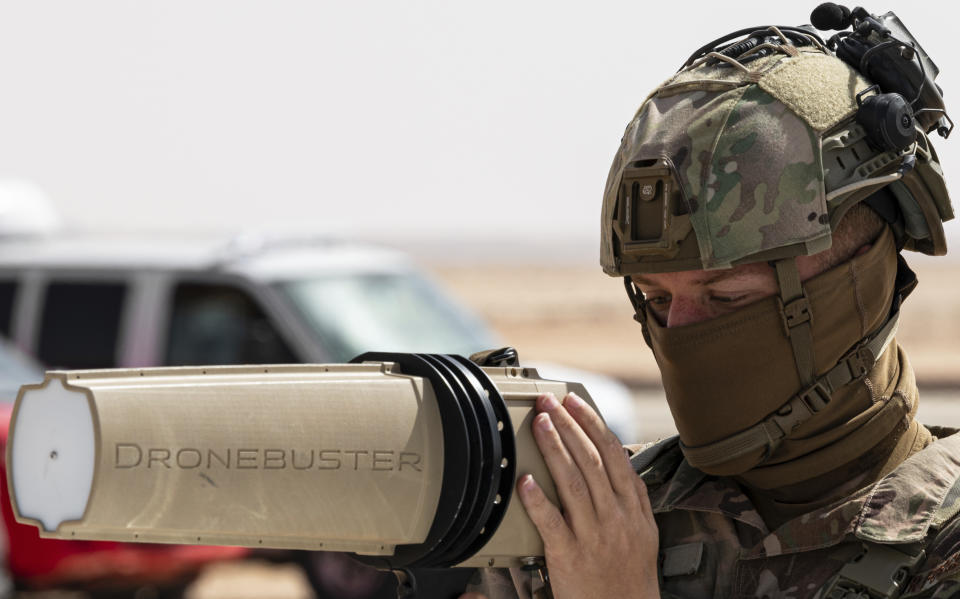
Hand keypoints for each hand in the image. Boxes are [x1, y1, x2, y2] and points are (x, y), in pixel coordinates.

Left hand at [519, 392, 659, 598]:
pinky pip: (552, 523)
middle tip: (548, 402)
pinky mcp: (569, 556)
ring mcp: (593, 536)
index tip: (574, 401)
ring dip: (553, 448)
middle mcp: (615, 516)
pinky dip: (538, 500)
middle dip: (568, 425)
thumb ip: (631, 496)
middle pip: (590, 460)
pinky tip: (525, 481)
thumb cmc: (631, 575)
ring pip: (572, 482)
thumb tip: (617, 459)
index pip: (612, 453)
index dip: (592, 423)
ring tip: (538, 424)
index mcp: (633, 507)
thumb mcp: (643, 531)